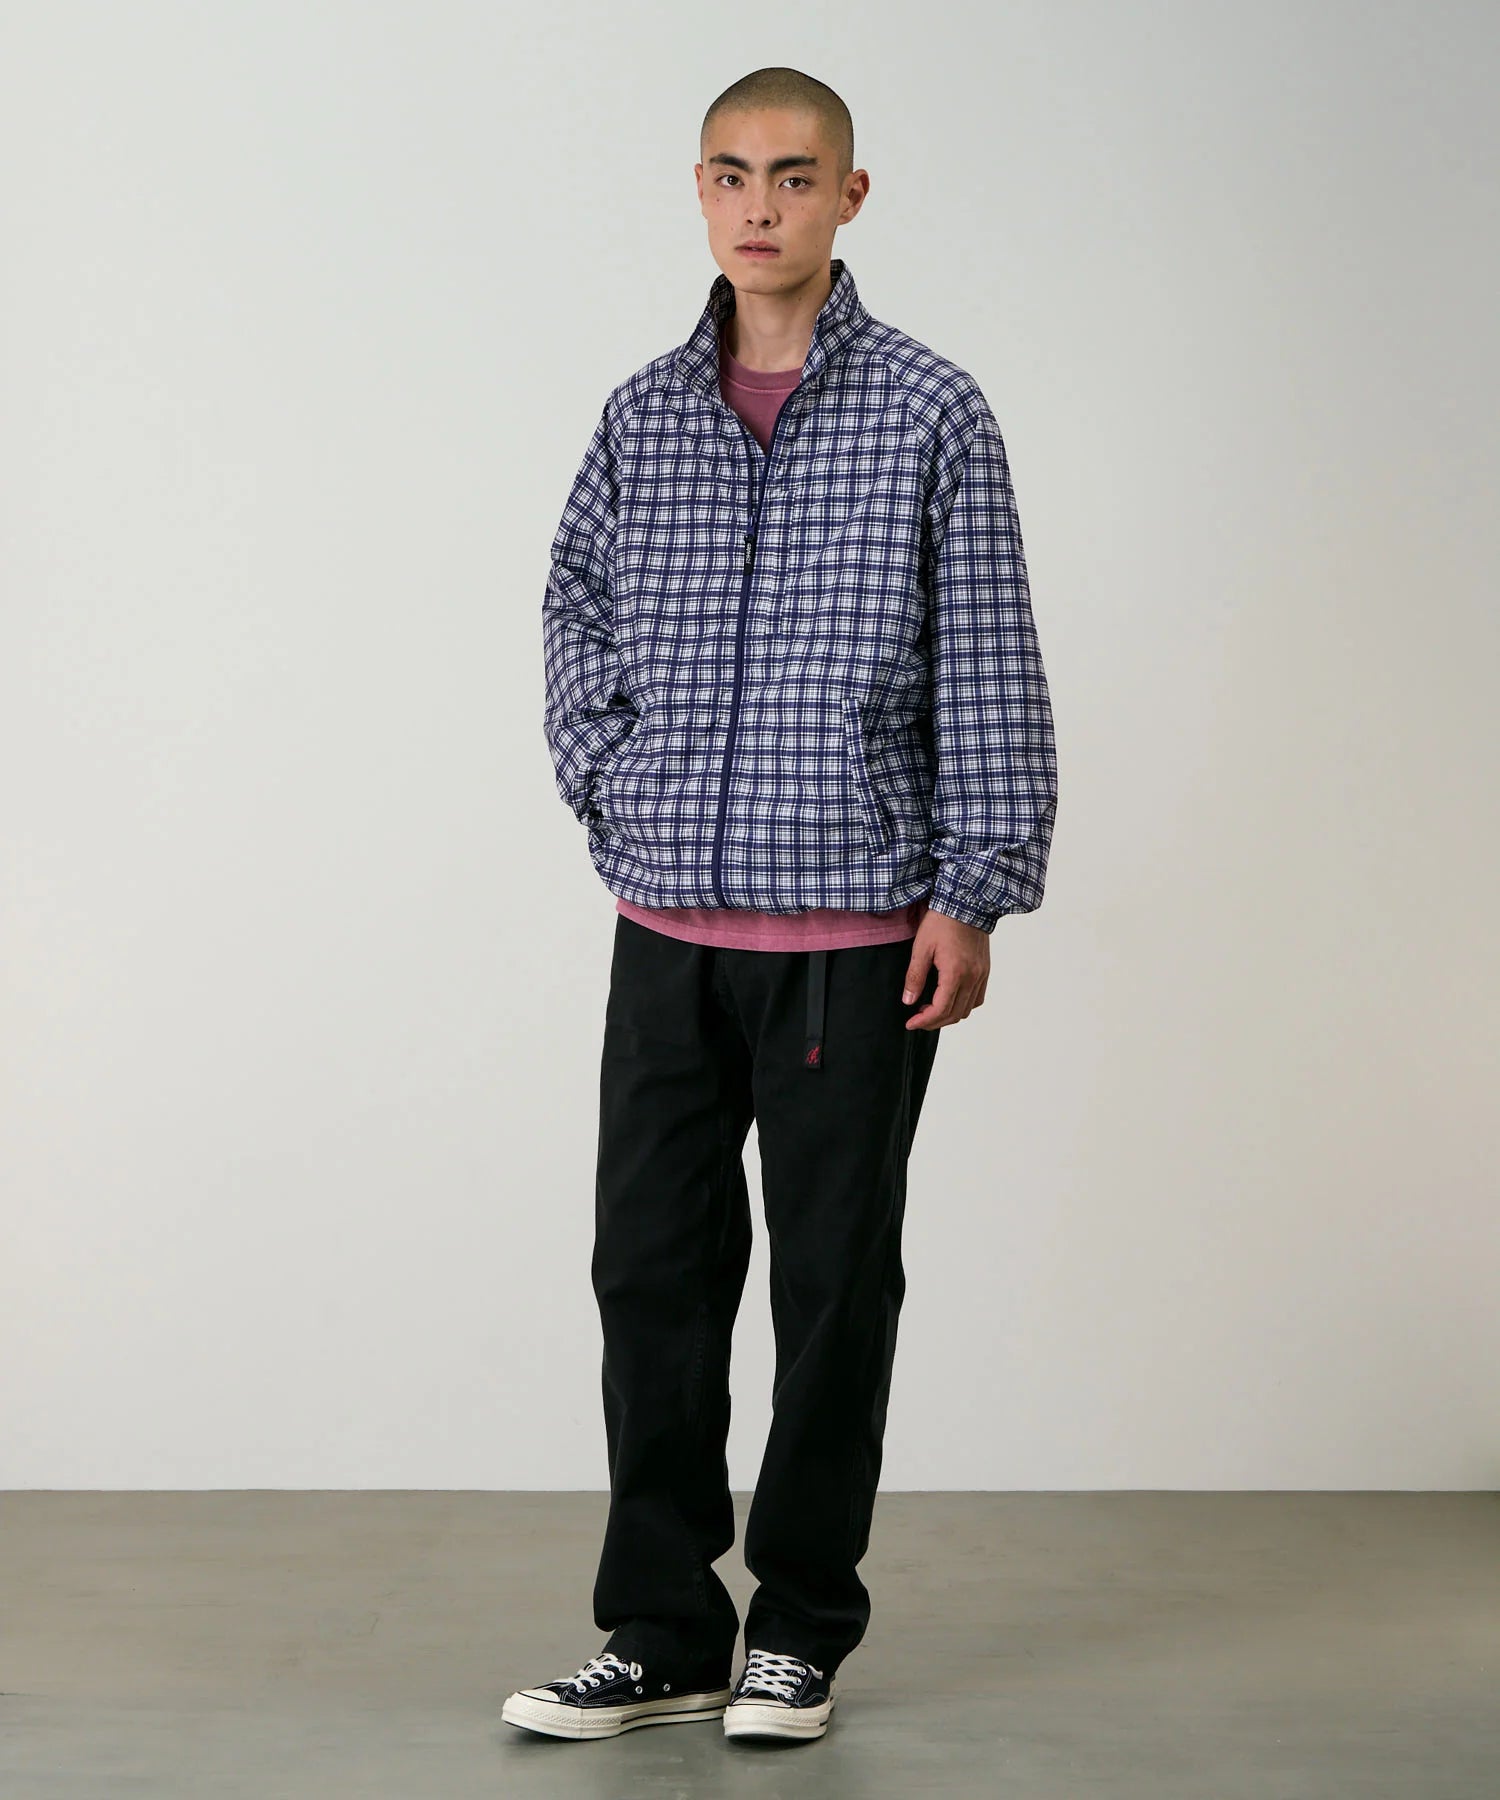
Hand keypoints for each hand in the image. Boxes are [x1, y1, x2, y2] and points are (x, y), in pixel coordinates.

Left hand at [902, 909, 989, 1029]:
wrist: (966, 902)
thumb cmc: (943, 921)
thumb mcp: (921, 947)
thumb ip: (915, 976)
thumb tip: (909, 1000)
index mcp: (955, 973)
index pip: (940, 1010)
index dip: (924, 1021)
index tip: (910, 1023)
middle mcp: (972, 977)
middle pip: (955, 1014)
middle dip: (934, 1021)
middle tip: (917, 1018)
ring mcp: (981, 974)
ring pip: (967, 1009)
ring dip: (949, 1014)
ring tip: (931, 1008)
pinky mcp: (984, 970)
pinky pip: (977, 998)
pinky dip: (963, 1005)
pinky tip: (950, 999)